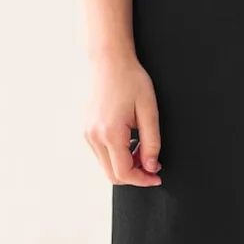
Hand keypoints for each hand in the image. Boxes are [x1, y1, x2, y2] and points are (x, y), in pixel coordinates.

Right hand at [84, 53, 161, 185]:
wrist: (110, 63)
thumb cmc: (131, 82)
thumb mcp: (149, 112)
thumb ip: (152, 143)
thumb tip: (151, 167)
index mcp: (110, 133)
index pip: (124, 172)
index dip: (143, 180)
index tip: (157, 177)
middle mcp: (94, 136)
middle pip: (113, 175)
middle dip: (135, 175)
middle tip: (153, 164)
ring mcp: (87, 134)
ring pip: (106, 167)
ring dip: (126, 165)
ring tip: (143, 149)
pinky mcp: (87, 130)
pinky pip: (102, 155)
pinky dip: (118, 156)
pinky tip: (131, 143)